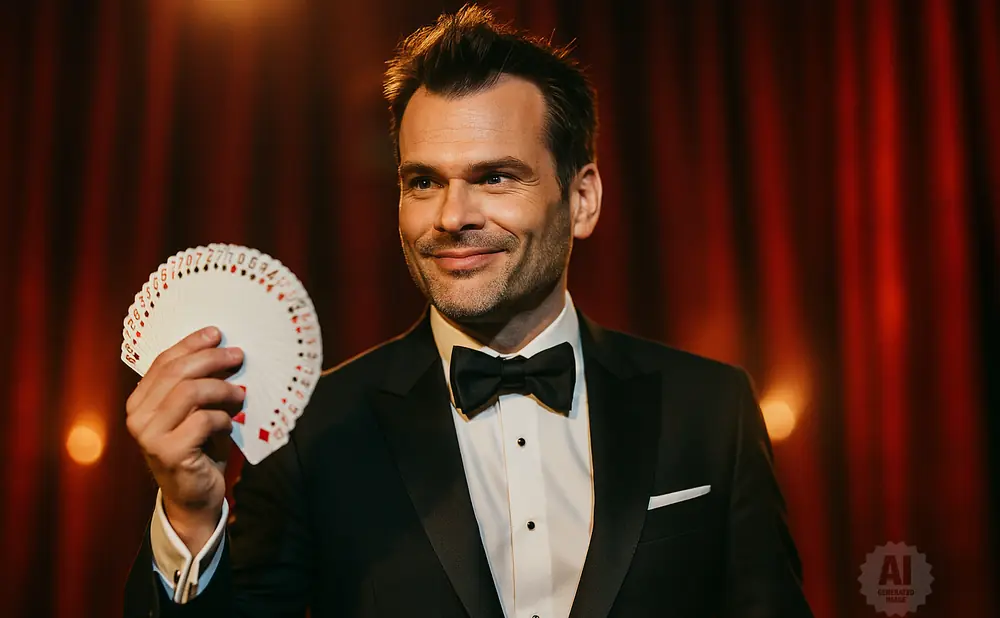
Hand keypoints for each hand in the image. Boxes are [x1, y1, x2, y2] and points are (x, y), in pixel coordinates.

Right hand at [126, 326, 245, 551]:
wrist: (195, 497)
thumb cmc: (198, 448)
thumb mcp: (194, 412)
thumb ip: (197, 385)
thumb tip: (223, 350)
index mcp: (140, 402)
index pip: (163, 362)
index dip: (190, 344)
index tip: (216, 333)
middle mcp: (138, 417)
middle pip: (176, 373)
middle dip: (211, 359)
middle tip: (238, 356)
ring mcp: (149, 436)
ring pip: (189, 392)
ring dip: (221, 388)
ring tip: (240, 394)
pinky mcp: (169, 453)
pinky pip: (203, 420)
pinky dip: (223, 418)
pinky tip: (230, 424)